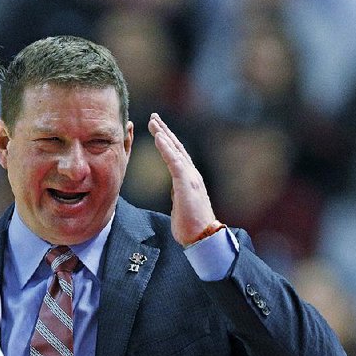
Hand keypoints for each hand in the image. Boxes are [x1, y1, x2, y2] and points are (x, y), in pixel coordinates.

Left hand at [148, 113, 219, 246]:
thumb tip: (176, 191)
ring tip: (154, 122)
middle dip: (165, 131)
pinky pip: (175, 162)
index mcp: (188, 180)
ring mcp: (190, 178)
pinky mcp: (187, 184)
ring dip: (164, 135)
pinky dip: (166, 148)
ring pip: (176, 151)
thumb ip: (179, 195)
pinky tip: (158, 138)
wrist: (202, 237)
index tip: (157, 130)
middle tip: (154, 117)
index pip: (177, 156)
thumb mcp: (182, 205)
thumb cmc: (191, 226)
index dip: (167, 142)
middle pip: (176, 148)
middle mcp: (191, 175)